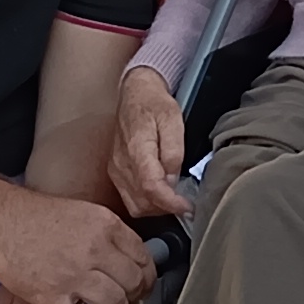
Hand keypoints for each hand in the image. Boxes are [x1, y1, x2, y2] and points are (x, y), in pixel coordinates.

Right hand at [0, 186, 155, 303]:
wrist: (0, 223)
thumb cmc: (37, 216)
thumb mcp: (85, 212)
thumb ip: (108, 233)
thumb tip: (129, 254)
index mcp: (105, 226)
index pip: (143, 256)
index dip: (148, 273)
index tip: (145, 281)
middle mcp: (93, 250)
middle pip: (133, 282)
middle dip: (136, 295)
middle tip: (132, 299)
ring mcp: (72, 276)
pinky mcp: (50, 297)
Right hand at [106, 61, 198, 217]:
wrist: (136, 94)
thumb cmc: (154, 104)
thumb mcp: (173, 120)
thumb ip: (173, 152)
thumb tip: (172, 180)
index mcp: (136, 148)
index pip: (150, 186)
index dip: (170, 202)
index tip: (187, 207)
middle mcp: (121, 163)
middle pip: (142, 202)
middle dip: (166, 208)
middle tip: (186, 203)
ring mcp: (116, 170)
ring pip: (135, 205)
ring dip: (156, 209)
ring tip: (175, 201)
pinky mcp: (116, 173)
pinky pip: (129, 198)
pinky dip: (147, 203)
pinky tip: (161, 196)